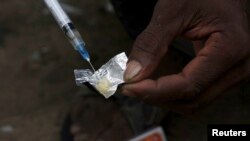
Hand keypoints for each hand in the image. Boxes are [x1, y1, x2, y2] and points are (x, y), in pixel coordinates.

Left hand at [122, 0, 249, 112]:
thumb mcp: (173, 11)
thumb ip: (151, 43)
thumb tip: (132, 74)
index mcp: (231, 48)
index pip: (188, 85)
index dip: (155, 91)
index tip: (128, 87)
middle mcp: (239, 67)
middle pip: (192, 99)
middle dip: (157, 97)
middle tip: (130, 87)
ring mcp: (234, 72)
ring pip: (195, 101)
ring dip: (165, 98)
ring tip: (141, 86)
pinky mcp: (225, 73)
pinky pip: (197, 93)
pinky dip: (174, 93)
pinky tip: (157, 85)